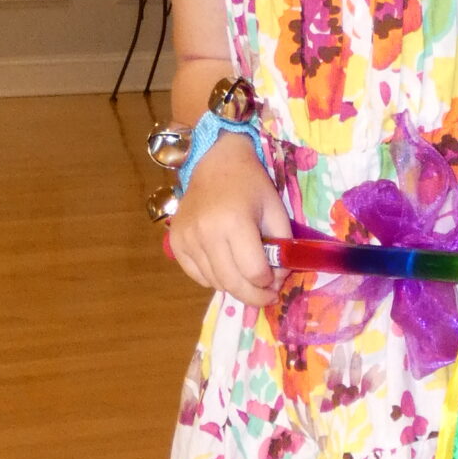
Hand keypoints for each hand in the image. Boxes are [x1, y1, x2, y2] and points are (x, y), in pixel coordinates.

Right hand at [166, 136, 289, 307]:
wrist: (216, 162)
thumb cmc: (251, 185)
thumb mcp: (276, 210)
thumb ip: (282, 246)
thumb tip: (275, 281)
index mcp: (235, 222)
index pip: (254, 272)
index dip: (269, 282)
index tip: (276, 280)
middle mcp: (206, 233)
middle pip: (233, 284)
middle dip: (254, 296)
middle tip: (266, 296)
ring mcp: (187, 239)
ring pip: (215, 283)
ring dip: (236, 288)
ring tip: (248, 279)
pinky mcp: (175, 243)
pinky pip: (197, 276)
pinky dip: (215, 279)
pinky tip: (227, 268)